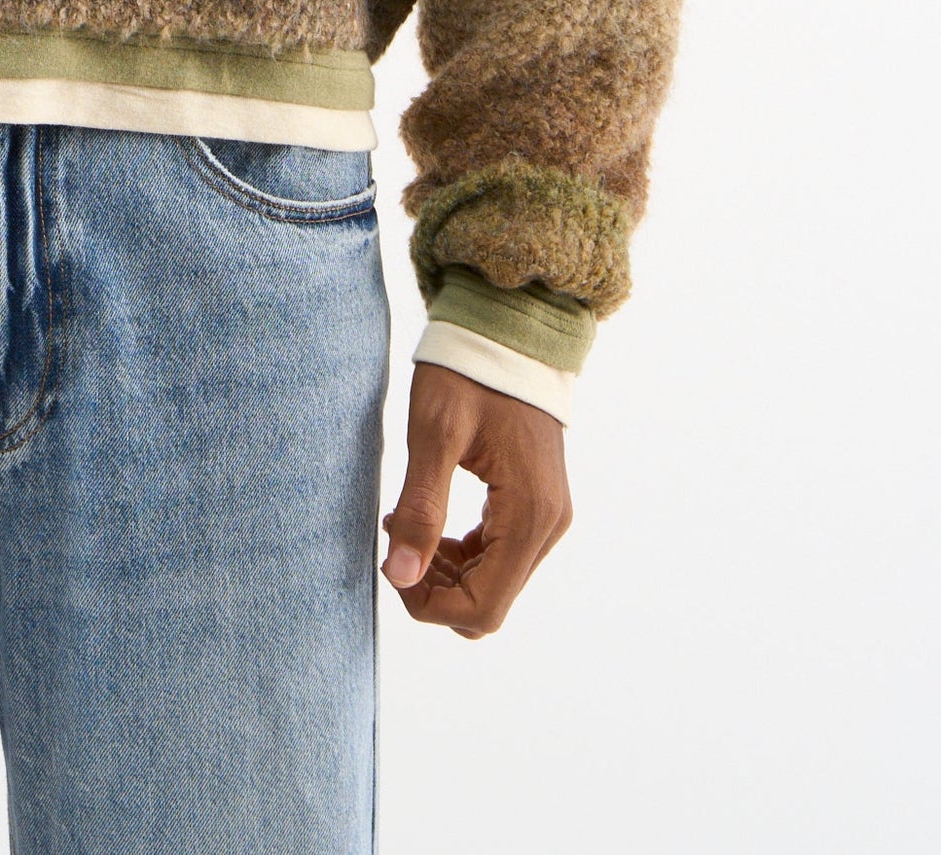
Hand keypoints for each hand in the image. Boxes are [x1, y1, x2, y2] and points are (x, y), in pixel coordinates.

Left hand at [381, 363, 570, 636]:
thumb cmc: (467, 373)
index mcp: (529, 514)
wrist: (507, 332)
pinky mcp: (538, 506)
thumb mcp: (434, 433)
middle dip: (435, 589)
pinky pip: (501, 558)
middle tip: (396, 535)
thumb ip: (420, 508)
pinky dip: (463, 555)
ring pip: (495, 585)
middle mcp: (549, 526)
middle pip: (490, 604)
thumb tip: (399, 576)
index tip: (391, 562)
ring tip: (406, 521)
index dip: (429, 606)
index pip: (483, 608)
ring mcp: (548, 517)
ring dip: (447, 572)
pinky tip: (430, 520)